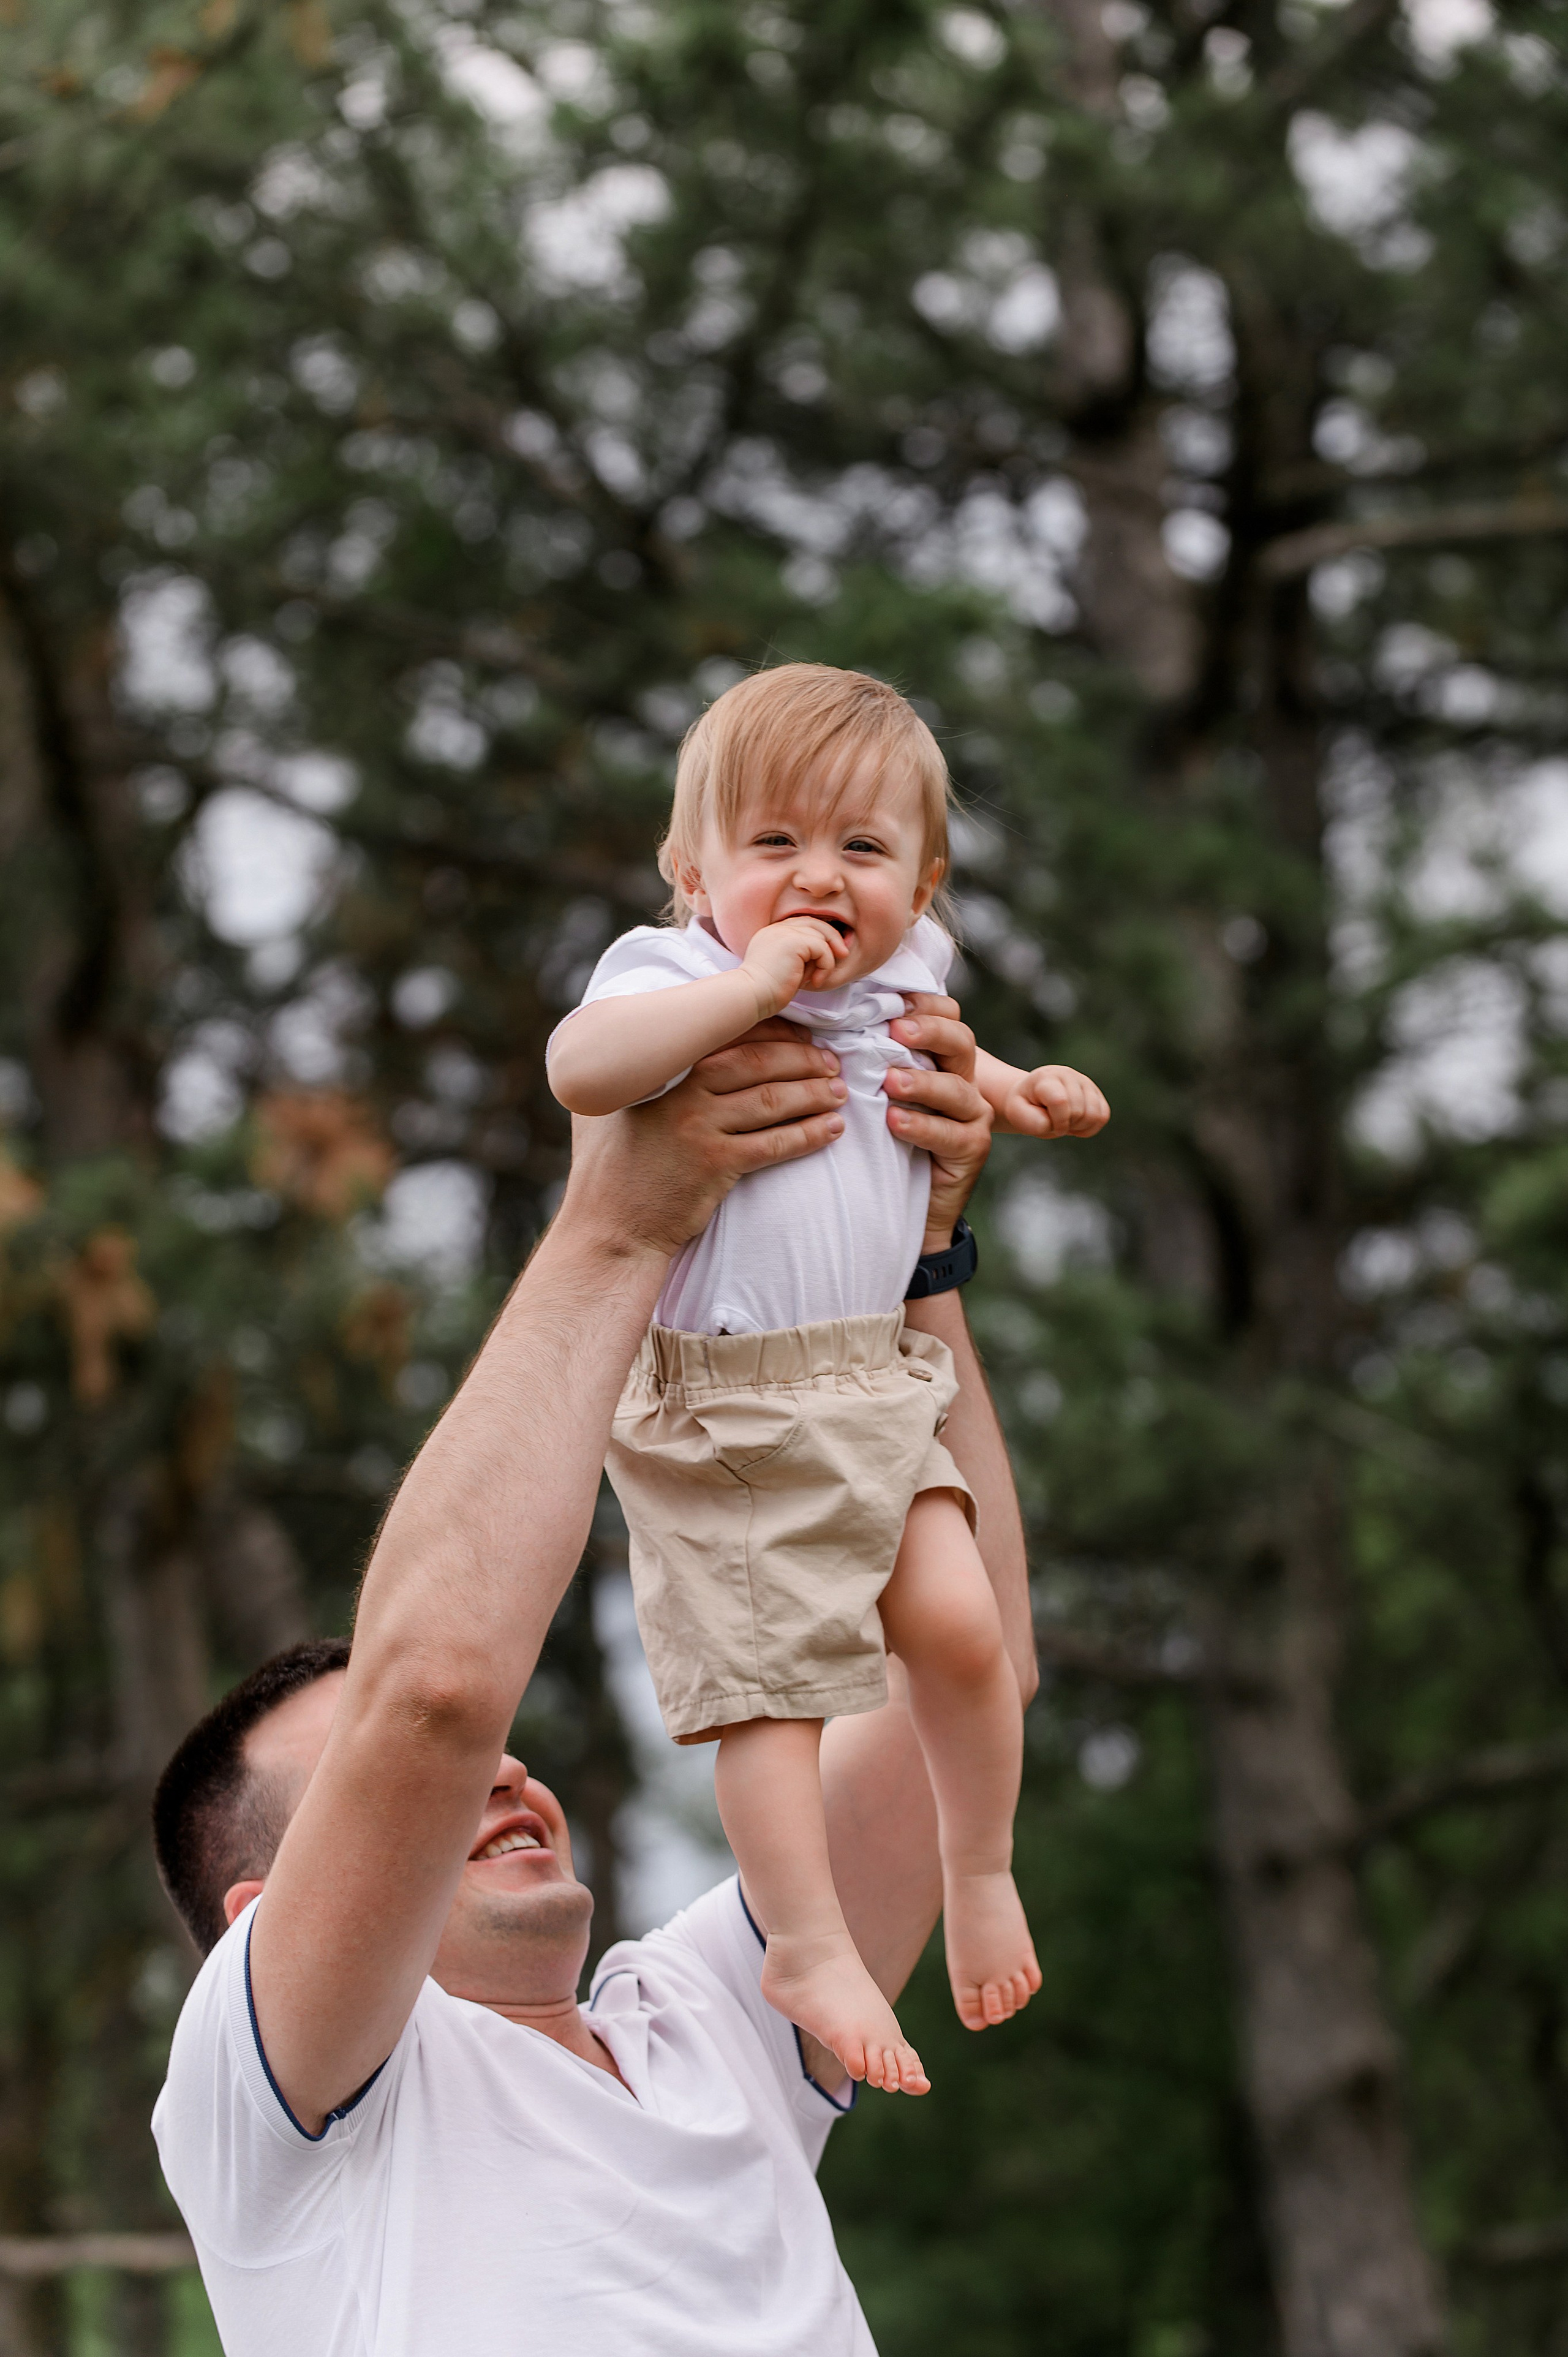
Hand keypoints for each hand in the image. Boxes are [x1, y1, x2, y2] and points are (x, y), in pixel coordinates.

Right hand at [560, 1021, 848, 1260]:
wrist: (610, 1227)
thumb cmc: (609, 1167)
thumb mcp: (608, 1106)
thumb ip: (635, 1073)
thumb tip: (658, 1043)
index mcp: (662, 1070)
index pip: (730, 1036)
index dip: (775, 1032)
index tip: (804, 1034)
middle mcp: (682, 1093)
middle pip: (758, 1062)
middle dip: (803, 1058)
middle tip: (832, 1062)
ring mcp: (699, 1129)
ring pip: (772, 1100)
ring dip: (813, 1093)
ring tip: (839, 1092)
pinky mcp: (716, 1166)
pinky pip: (774, 1145)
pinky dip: (808, 1134)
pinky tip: (832, 1130)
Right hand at [742, 917, 846, 1015]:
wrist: (751, 996)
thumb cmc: (767, 992)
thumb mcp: (787, 969)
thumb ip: (802, 957)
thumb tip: (827, 954)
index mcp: (773, 933)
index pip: (803, 924)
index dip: (821, 934)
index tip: (832, 952)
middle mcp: (778, 928)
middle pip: (815, 922)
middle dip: (832, 938)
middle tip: (842, 955)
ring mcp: (784, 932)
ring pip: (821, 934)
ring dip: (826, 958)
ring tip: (818, 978)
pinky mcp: (793, 941)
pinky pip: (822, 947)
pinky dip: (825, 965)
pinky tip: (814, 981)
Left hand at [882, 994, 992, 1251]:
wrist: (897, 1207)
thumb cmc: (877, 1141)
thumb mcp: (871, 1092)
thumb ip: (863, 1056)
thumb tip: (823, 1020)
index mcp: (940, 1058)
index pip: (946, 1015)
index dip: (925, 1003)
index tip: (893, 999)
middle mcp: (962, 1080)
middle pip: (960, 1042)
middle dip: (929, 1031)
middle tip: (896, 1030)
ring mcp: (972, 1115)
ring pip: (956, 1088)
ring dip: (922, 1082)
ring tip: (890, 1082)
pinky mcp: (972, 1148)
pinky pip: (951, 1133)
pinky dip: (922, 1126)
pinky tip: (895, 1122)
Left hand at [1002, 1065, 1108, 1139]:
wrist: (1032, 1098)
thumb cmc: (1024, 1107)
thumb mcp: (1018, 1115)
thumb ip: (1033, 1121)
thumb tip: (1055, 1124)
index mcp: (1046, 1078)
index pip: (1060, 1101)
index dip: (1057, 1122)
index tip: (1049, 1126)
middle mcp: (1068, 1074)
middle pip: (1079, 1111)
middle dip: (1066, 1125)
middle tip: (1054, 1123)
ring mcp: (1084, 1082)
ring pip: (1095, 1114)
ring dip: (1079, 1127)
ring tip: (1064, 1123)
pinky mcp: (1096, 1092)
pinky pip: (1103, 1116)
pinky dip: (1090, 1127)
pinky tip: (1075, 1124)